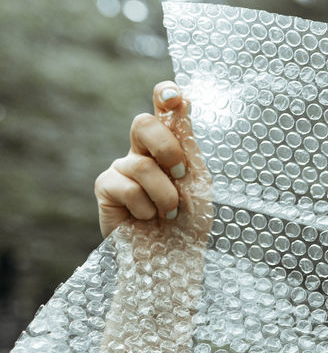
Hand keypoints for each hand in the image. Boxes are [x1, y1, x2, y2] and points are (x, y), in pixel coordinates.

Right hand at [94, 81, 189, 238]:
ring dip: (165, 195)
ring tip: (169, 213)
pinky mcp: (105, 189)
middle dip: (166, 147)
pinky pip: (125, 186)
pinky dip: (145, 207)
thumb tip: (183, 99)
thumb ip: (187, 145)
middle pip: (142, 124)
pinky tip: (146, 219)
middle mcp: (142, 153)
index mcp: (169, 148)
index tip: (174, 94)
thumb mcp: (197, 182)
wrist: (174, 257)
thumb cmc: (189, 222)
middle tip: (180, 173)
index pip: (163, 113)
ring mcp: (121, 169)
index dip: (165, 97)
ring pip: (140, 165)